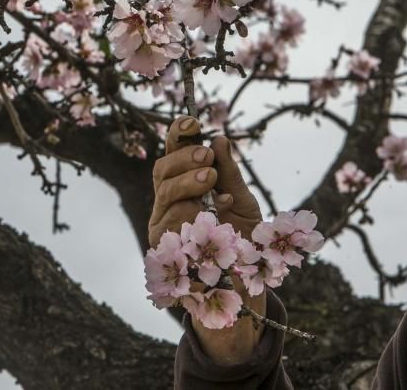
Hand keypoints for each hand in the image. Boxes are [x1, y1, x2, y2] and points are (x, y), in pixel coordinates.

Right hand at [148, 115, 265, 364]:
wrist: (244, 285)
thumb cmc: (243, 241)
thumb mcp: (243, 201)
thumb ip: (229, 172)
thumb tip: (220, 138)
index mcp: (185, 186)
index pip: (174, 154)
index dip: (178, 135)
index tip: (191, 121)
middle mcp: (169, 203)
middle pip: (162, 170)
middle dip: (183, 158)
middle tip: (206, 156)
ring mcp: (162, 224)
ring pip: (164, 193)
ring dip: (187, 182)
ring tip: (210, 181)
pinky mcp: (162, 247)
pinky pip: (170, 221)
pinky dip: (190, 213)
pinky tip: (209, 214)